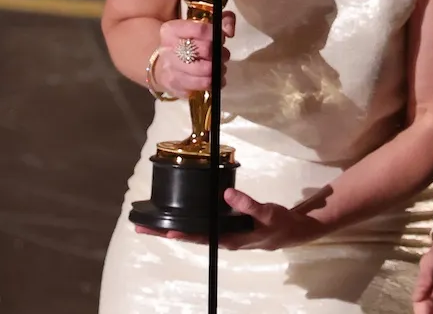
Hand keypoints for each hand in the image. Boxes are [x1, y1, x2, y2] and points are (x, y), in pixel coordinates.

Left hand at [133, 188, 321, 249]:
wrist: (290, 231)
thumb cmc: (278, 224)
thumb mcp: (268, 213)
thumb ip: (249, 205)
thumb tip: (227, 194)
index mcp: (230, 239)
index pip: (201, 238)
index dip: (182, 234)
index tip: (164, 231)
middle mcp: (221, 239)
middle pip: (190, 236)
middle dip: (166, 233)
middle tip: (142, 228)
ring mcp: (221, 234)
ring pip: (193, 232)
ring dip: (173, 228)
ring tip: (151, 224)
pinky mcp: (224, 227)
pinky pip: (202, 226)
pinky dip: (188, 223)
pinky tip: (177, 218)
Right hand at [154, 12, 234, 95]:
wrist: (166, 61)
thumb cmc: (189, 41)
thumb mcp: (204, 24)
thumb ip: (223, 20)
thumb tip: (229, 32)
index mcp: (171, 30)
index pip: (200, 29)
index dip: (216, 33)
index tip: (222, 37)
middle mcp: (167, 50)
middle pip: (204, 50)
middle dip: (219, 53)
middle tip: (223, 55)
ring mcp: (169, 70)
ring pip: (203, 72)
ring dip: (217, 70)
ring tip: (220, 68)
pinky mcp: (174, 88)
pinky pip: (199, 88)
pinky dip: (212, 85)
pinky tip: (213, 79)